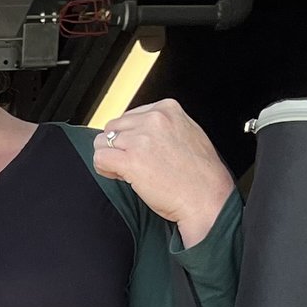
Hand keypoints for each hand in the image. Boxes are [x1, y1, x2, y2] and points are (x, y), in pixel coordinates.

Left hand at [91, 99, 234, 245]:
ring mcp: (141, 139)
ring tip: (128, 172)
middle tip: (133, 164)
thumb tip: (137, 129)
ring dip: (110, 159)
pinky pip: (99, 158)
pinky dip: (104, 169)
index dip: (130, 137)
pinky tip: (120, 177)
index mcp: (167, 108)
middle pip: (113, 128)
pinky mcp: (131, 160)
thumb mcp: (187, 133)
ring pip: (102, 143)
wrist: (206, 198)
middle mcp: (153, 119)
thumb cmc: (200, 174)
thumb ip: (163, 126)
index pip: (129, 116)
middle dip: (118, 147)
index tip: (141, 152)